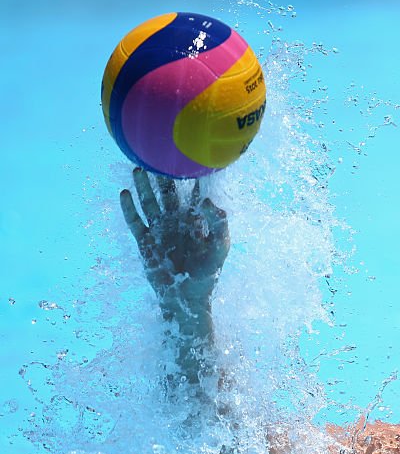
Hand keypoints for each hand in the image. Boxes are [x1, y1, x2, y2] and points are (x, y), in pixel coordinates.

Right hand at [120, 168, 228, 323]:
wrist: (187, 298)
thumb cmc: (207, 274)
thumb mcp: (220, 247)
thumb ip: (219, 223)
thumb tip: (208, 200)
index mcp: (195, 221)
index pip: (193, 195)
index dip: (191, 178)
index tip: (189, 157)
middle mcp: (175, 222)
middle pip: (166, 194)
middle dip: (162, 176)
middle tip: (157, 155)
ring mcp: (159, 231)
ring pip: (149, 203)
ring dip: (143, 186)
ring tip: (138, 167)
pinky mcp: (145, 242)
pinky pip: (135, 221)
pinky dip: (129, 207)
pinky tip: (124, 192)